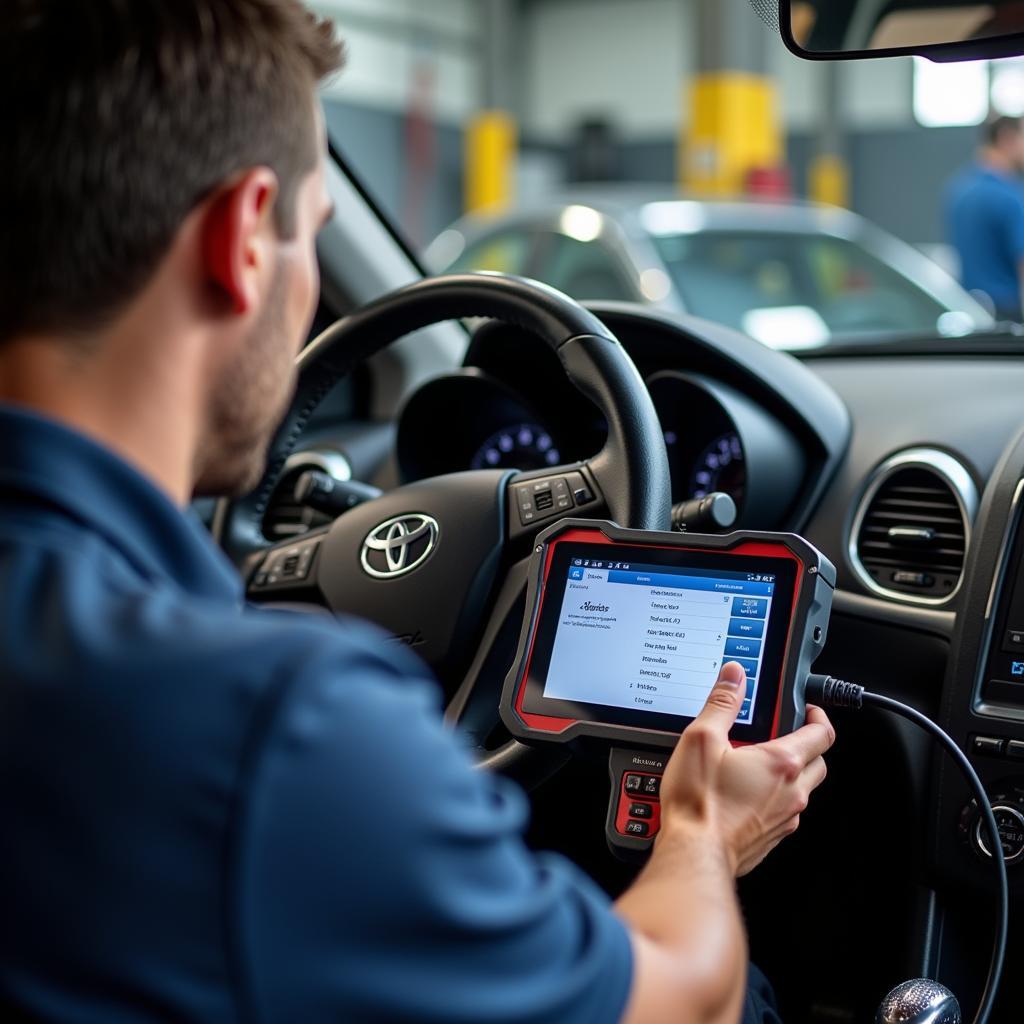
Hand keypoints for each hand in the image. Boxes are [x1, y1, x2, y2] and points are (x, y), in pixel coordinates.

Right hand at [659, 662, 834, 875]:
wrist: (694, 854)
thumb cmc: (699, 803)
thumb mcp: (702, 739)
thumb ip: (721, 703)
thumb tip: (733, 676)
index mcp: (781, 764)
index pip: (821, 734)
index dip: (818, 715)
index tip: (807, 709)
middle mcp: (791, 793)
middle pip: (819, 762)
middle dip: (807, 744)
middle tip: (784, 733)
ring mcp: (784, 818)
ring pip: (803, 789)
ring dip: (790, 773)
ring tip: (757, 763)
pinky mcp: (771, 838)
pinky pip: (785, 812)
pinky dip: (774, 798)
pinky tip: (745, 793)